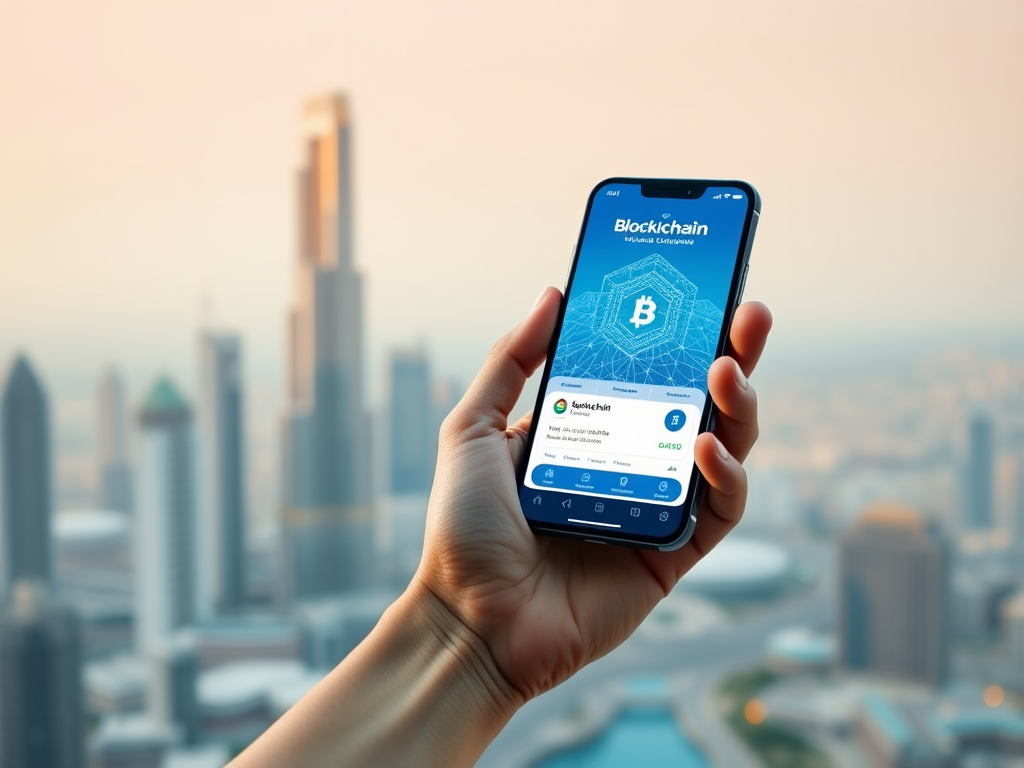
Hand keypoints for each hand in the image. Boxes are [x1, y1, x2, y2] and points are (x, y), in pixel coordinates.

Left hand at [417, 286, 772, 701]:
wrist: (471, 618)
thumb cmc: (464, 527)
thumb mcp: (472, 428)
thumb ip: (510, 360)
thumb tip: (553, 294)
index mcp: (588, 430)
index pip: (645, 372)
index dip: (676, 334)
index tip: (698, 291)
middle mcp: (629, 463)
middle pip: (697, 403)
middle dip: (732, 356)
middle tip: (748, 316)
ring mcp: (655, 508)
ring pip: (724, 449)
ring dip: (737, 406)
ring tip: (726, 369)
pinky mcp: (674, 555)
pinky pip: (720, 510)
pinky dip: (726, 476)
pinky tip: (707, 445)